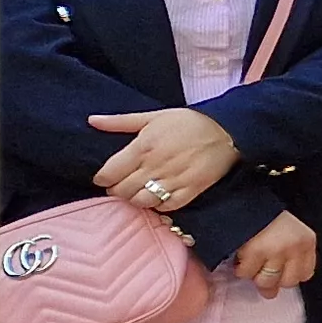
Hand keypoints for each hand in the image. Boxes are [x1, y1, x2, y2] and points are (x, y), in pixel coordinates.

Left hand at [90, 106, 238, 212]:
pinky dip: (158, 205)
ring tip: (138, 192)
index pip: (109, 174)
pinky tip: (158, 197)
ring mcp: (174, 180)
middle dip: (117, 190)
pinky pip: (167, 206)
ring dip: (135, 199)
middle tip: (121, 185)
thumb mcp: (154, 116)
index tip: (106, 177)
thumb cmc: (189, 122)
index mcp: (143, 147)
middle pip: (122, 191)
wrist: (228, 130)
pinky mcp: (191, 190)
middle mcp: (155, 166)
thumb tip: (92, 120)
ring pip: (141, 201)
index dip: (103, 179)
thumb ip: (120, 121)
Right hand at [227, 212, 315, 298]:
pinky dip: (241, 268)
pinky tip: (241, 256)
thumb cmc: (265, 215)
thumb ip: (290, 253)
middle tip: (261, 269)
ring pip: (266, 281)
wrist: (242, 199)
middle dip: (273, 279)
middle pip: (287, 282)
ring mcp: (275, 251)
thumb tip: (279, 283)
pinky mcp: (255, 253)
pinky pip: (246, 273)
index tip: (280, 274)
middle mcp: (294, 247)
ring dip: (255, 274)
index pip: (305, 273)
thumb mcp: (289, 231)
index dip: (290, 275)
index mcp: (306, 241)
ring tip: (250, 262)